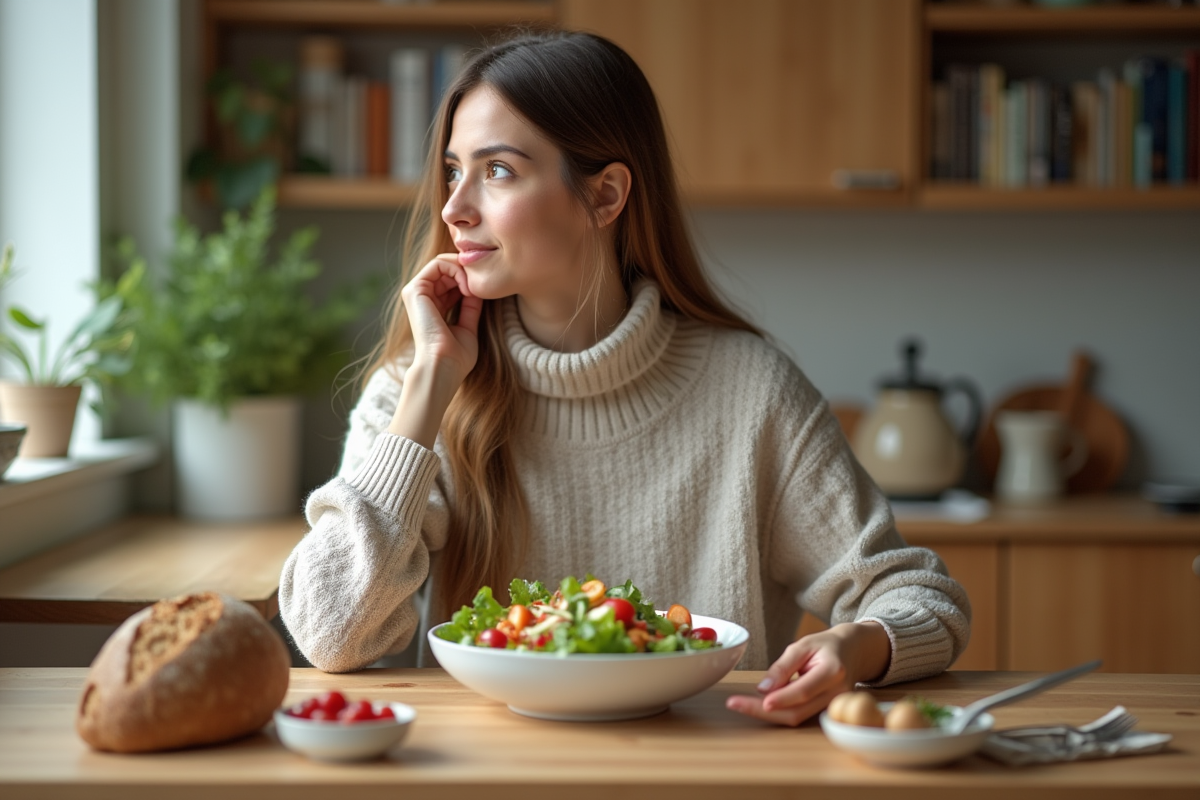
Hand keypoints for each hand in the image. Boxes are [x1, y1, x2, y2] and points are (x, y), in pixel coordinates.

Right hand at [400, 254, 483, 385]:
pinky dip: (457, 270)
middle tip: (483, 286)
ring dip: (465, 271)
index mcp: (432, 307)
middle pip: (448, 269)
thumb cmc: (456, 356)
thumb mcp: (468, 326)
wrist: (444, 366)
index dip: (470, 279)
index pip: (452, 280)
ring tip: (475, 289)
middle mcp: (422, 298)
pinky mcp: (414, 290)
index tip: (485, 291)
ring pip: (444, 263)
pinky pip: (438, 264)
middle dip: (469, 272)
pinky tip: (467, 287)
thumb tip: (478, 288)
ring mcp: (416, 292)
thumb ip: (471, 307)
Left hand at [725, 621, 890, 726]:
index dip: (782, 698)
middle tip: (735, 704)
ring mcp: (833, 707)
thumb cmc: (826, 646)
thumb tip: (763, 689)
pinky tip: (758, 704)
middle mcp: (837, 694)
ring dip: (767, 713)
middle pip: (798, 711)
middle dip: (764, 711)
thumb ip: (783, 666)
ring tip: (741, 703)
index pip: (804, 690)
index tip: (760, 699)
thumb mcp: (803, 645)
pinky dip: (778, 712)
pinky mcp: (825, 712)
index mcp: (834, 671)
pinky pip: (800, 715)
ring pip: (797, 717)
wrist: (853, 652)